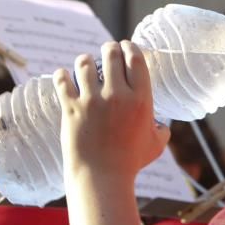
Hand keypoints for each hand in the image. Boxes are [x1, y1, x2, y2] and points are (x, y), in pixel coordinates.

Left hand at [54, 40, 169, 180]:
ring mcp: (92, 100)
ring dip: (85, 60)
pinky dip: (62, 75)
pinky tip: (64, 76)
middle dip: (109, 48)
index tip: (126, 46)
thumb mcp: (155, 145)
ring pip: (85, 63)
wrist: (101, 178)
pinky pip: (62, 80)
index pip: (136, 59)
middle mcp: (118, 95)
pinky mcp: (71, 108)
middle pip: (111, 54)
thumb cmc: (130, 163)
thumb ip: (162, 130)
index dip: (130, 47)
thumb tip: (162, 125)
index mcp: (141, 99)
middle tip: (107, 51)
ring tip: (85, 64)